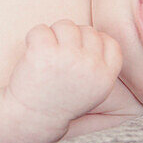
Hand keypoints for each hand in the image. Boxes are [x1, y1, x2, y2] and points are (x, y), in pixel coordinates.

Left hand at [6, 20, 121, 122]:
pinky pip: (41, 29)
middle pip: (87, 30)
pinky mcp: (44, 52)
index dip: (94, 42)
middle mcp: (90, 65)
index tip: (79, 52)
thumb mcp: (93, 90)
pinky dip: (34, 37)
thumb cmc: (61, 100)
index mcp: (105, 76)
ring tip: (46, 55)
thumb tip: (98, 35)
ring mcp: (67, 57)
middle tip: (58, 57)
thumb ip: (101, 66)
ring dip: (53, 35)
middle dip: (72, 38)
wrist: (32, 117)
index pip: (110, 43)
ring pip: (65, 25)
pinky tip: (32, 53)